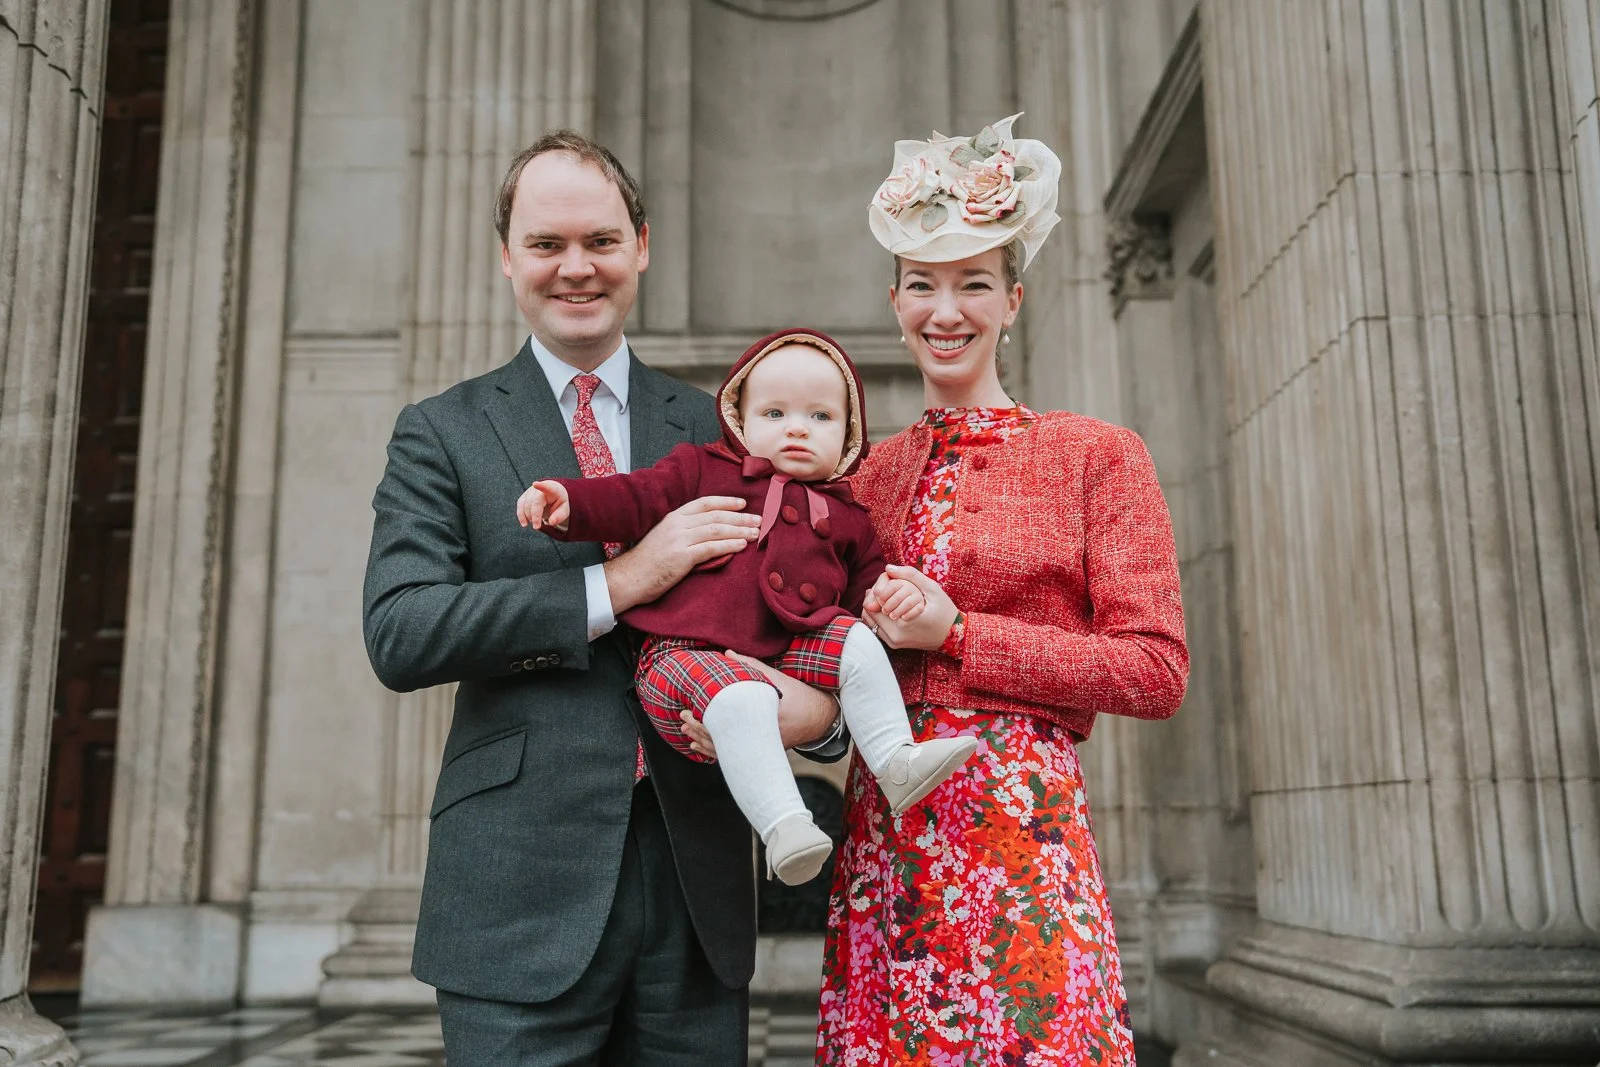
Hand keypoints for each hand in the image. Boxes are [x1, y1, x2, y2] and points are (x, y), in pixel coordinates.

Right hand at [516, 480, 569, 529]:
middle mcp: (540, 489)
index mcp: (553, 490)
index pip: (547, 487)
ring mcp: (530, 491)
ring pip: (525, 504)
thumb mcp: (564, 510)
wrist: (552, 495)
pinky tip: (524, 524)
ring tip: (536, 524)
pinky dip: (521, 516)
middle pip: (535, 502)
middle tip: (537, 527)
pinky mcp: (524, 496)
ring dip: (528, 516)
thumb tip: (551, 522)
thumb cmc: (559, 503)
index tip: (535, 484)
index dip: (541, 486)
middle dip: (534, 515)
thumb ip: (559, 516)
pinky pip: (520, 505)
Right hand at [604, 496, 760, 613]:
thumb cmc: (648, 562)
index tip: (743, 504)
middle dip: (740, 518)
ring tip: (756, 533)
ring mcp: (679, 540)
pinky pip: (711, 548)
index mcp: (673, 517)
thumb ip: (684, 531)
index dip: (726, 502)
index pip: (704, 503)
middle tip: (759, 520)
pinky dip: (729, 545)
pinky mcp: (682, 557)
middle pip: (715, 516)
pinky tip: (742, 545)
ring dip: (739, 531)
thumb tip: (709, 531)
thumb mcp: (664, 537)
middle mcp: (677, 524)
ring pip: (716, 530)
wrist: (629, 578)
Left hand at [679, 652, 839, 759]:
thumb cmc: (798, 694)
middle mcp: (761, 735)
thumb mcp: (775, 677)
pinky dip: (715, 752)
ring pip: (726, 750)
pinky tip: (701, 748)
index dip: (705, 716)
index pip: (727, 719)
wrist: (819, 716)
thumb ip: (749, 666)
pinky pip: (734, 757)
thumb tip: (726, 654)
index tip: (691, 708)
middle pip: (722, 737)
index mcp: (763, 715)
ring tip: (687, 732)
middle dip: (699, 728)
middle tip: (683, 716)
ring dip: (704, 741)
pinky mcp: (762, 753)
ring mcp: (761, 747)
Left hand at [861, 565, 957, 649]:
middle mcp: (895, 635)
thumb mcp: (931, 588)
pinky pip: (876, 627)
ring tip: (887, 597)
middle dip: (874, 596)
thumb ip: (910, 575)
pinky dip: (878, 616)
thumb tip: (888, 567)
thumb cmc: (945, 611)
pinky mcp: (894, 644)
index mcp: (902, 622)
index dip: (879, 586)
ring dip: (875, 606)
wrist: (954, 637)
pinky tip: (888, 607)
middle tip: (885, 588)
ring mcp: (893, 641)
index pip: (875, 599)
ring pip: (870, 619)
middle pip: (869, 610)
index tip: (889, 581)